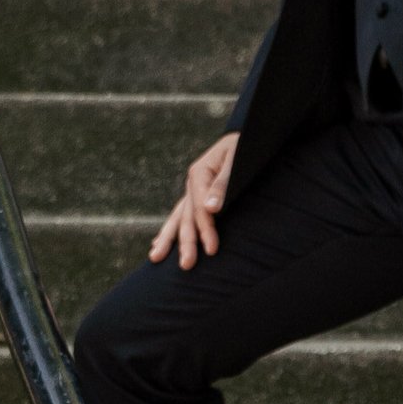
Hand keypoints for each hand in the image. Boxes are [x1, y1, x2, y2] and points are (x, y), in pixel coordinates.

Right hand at [151, 130, 237, 268]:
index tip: (212, 249)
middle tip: (186, 266)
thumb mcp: (237, 159)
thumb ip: (224, 183)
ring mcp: (193, 189)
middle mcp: (193, 182)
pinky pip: (180, 214)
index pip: (200, 208)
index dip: (206, 229)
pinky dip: (169, 229)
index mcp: (199, 173)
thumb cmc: (246, 147)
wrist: (247, 137)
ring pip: (178, 217)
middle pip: (186, 216)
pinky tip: (158, 244)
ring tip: (155, 258)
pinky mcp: (197, 194)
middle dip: (185, 242)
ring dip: (168, 239)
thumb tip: (212, 208)